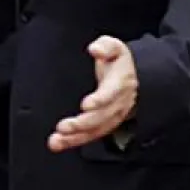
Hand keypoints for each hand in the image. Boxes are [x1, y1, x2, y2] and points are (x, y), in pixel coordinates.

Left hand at [48, 36, 137, 151]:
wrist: (133, 78)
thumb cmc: (119, 62)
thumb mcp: (115, 47)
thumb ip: (105, 46)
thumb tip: (96, 49)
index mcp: (121, 83)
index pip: (111, 93)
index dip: (100, 100)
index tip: (86, 104)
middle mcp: (118, 104)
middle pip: (101, 117)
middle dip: (82, 124)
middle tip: (64, 126)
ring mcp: (112, 117)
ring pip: (95, 130)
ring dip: (76, 137)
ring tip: (57, 140)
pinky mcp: (104, 125)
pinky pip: (90, 136)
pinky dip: (74, 141)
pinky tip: (59, 143)